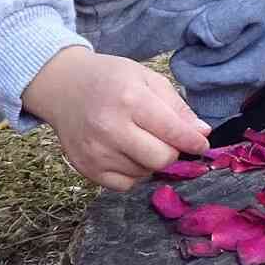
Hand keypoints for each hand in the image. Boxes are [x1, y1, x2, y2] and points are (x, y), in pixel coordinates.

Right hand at [23, 47, 208, 190]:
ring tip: (139, 139)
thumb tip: (201, 133)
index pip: (172, 131)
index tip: (201, 144)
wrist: (63, 88)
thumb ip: (176, 106)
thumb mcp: (146, 78)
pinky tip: (126, 153)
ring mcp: (96, 152)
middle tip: (165, 138)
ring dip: (151, 160)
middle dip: (172, 151)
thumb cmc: (110, 79)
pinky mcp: (87, 169)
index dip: (193, 141)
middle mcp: (110, 128)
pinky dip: (134, 173)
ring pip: (145, 173)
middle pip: (161, 159)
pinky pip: (126, 185)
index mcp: (129, 100)